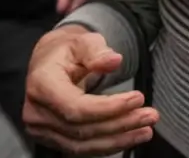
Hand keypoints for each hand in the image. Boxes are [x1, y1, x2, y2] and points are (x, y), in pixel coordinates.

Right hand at [23, 26, 158, 155]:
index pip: (76, 107)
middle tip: (151, 116)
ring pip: (82, 145)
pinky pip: (81, 149)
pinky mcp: (51, 139)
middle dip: (120, 124)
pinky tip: (130, 137)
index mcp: (42, 84)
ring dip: (118, 140)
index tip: (139, 98)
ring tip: (146, 130)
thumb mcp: (83, 41)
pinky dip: (108, 145)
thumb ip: (97, 51)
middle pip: (82, 128)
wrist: (48, 64)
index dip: (109, 108)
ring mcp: (41, 130)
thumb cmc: (68, 51)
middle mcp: (37, 112)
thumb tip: (115, 60)